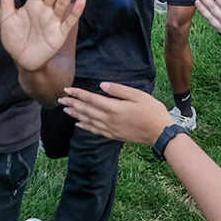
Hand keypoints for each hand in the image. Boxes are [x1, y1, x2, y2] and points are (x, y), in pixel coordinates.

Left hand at [0, 0, 85, 71]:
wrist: (22, 60)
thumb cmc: (14, 38)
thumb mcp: (6, 16)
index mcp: (33, 4)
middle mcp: (45, 9)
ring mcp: (54, 20)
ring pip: (63, 2)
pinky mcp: (60, 33)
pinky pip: (69, 21)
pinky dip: (75, 12)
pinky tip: (80, 1)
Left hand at [59, 82, 175, 144]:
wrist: (160, 132)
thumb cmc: (152, 111)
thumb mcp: (137, 95)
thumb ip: (118, 90)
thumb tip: (101, 85)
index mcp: (113, 108)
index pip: (90, 99)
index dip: (77, 94)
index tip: (66, 89)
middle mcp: (108, 119)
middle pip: (85, 110)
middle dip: (72, 104)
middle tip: (60, 99)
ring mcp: (110, 129)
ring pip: (88, 121)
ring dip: (75, 114)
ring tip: (65, 110)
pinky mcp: (114, 135)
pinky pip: (95, 130)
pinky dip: (85, 126)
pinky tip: (79, 124)